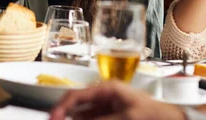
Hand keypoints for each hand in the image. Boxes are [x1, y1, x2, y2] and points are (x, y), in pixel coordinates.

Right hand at [49, 81, 184, 119]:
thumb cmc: (153, 113)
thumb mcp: (126, 117)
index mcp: (106, 88)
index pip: (76, 95)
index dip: (61, 106)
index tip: (52, 117)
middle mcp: (103, 95)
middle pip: (77, 106)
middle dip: (65, 115)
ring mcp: (106, 107)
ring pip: (82, 115)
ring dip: (74, 119)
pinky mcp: (110, 117)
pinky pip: (92, 119)